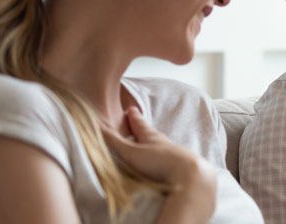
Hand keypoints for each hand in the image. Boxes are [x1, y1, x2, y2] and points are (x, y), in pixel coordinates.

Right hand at [101, 107, 216, 222]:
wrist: (189, 175)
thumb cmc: (159, 161)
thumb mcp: (131, 152)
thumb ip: (114, 141)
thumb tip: (95, 125)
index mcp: (151, 136)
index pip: (140, 124)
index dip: (134, 117)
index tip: (131, 109)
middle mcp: (163, 143)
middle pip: (151, 133)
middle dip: (143, 128)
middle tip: (139, 121)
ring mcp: (172, 155)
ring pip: (160, 146)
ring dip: (153, 143)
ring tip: (148, 142)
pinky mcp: (178, 168)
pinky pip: (167, 160)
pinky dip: (161, 158)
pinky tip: (160, 163)